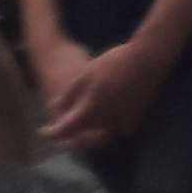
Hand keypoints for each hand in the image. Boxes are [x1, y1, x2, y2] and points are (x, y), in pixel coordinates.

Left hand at [38, 30, 169, 150]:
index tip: (43, 131)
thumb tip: (55, 107)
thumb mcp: (85, 74)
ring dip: (91, 125)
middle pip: (82, 133)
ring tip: (92, 106)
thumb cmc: (114, 62)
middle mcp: (104, 124)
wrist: (149, 59)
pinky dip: (109, 121)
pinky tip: (111, 105)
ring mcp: (121, 124)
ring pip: (99, 131)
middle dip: (73, 128)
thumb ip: (69, 95)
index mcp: (89, 112)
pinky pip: (116, 127)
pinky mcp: (135, 120)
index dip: (51, 133)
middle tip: (68, 115)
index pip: (65, 131)